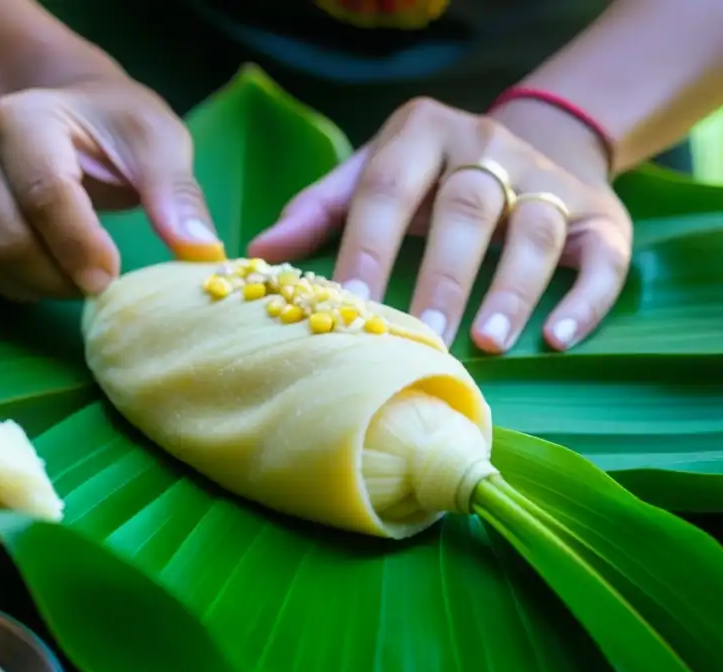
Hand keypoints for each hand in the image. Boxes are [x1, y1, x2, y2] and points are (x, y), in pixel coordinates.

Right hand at [0, 71, 223, 301]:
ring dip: (47, 287)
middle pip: (11, 238)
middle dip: (64, 275)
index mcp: (25, 122)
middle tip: (108, 283)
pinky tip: (62, 280)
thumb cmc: (117, 125)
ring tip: (89, 279)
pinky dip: (27, 290)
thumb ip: (176, 193)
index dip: (80, 245)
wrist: (72, 114)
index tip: (114, 276)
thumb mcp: (157, 141)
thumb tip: (199, 252)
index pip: (45, 194)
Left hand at [249, 97, 632, 352]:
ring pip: (536, 228)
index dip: (367, 248)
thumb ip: (321, 209)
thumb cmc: (429, 178)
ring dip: (513, 288)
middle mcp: (489, 147)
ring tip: (488, 344)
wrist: (531, 146)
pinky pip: (602, 255)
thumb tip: (261, 251)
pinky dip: (583, 298)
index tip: (348, 306)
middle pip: (468, 207)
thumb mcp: (373, 174)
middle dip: (444, 276)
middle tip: (424, 338)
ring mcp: (549, 179)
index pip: (387, 189)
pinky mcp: (601, 215)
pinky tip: (557, 339)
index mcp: (422, 135)